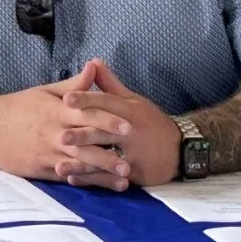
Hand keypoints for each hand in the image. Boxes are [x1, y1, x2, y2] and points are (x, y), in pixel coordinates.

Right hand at [0, 62, 131, 190]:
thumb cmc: (21, 106)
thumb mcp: (47, 91)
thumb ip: (74, 84)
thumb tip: (95, 65)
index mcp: (57, 111)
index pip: (87, 115)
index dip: (108, 120)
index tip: (129, 125)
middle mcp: (54, 134)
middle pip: (85, 144)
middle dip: (109, 154)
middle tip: (131, 162)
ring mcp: (47, 154)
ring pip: (78, 165)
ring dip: (101, 174)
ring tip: (123, 180)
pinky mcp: (40, 170)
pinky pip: (65, 176)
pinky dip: (83, 181)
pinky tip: (100, 186)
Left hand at [55, 60, 180, 187]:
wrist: (181, 148)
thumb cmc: (151, 122)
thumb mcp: (133, 100)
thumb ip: (110, 84)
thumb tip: (93, 62)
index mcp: (128, 110)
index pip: (106, 102)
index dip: (86, 100)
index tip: (66, 99)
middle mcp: (130, 131)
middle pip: (104, 131)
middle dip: (81, 134)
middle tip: (59, 136)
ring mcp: (134, 153)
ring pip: (105, 157)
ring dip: (82, 162)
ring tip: (59, 165)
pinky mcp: (135, 173)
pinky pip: (110, 177)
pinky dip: (91, 179)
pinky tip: (72, 179)